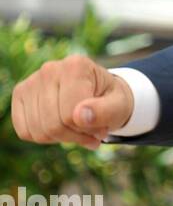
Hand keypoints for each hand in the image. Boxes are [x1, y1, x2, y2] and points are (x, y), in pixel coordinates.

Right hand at [10, 55, 134, 147]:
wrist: (102, 94)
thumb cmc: (112, 100)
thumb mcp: (120, 106)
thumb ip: (106, 111)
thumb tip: (80, 116)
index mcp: (76, 66)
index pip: (70, 115)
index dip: (87, 130)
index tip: (102, 128)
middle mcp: (50, 69)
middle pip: (53, 125)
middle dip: (76, 136)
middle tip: (92, 132)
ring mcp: (31, 81)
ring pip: (38, 131)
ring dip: (62, 138)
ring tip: (79, 129)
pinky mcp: (20, 94)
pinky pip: (25, 131)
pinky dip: (45, 137)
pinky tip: (62, 128)